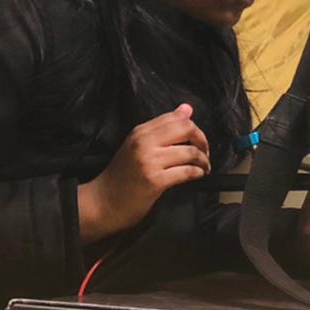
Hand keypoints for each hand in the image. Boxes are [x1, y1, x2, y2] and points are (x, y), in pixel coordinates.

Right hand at [79, 104, 209, 242]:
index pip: (176, 118)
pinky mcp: (155, 180)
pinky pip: (187, 172)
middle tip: (204, 153)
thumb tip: (187, 109)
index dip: (193, 128)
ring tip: (203, 167)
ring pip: (190, 152)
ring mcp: (149, 161)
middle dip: (202, 141)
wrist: (104, 201)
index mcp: (140, 132)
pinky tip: (197, 175)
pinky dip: (198, 173)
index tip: (197, 140)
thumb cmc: (123, 175)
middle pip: (186, 129)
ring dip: (203, 161)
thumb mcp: (138, 146)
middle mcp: (144, 143)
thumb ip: (163, 128)